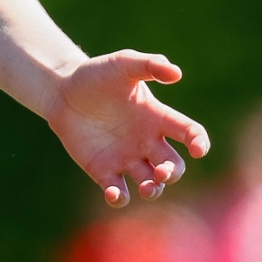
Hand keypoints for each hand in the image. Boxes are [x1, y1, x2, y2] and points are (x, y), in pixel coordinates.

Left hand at [44, 50, 208, 207]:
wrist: (62, 91)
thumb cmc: (96, 75)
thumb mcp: (122, 64)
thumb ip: (149, 64)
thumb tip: (176, 73)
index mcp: (158, 117)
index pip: (189, 132)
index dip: (199, 142)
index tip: (197, 149)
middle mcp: (147, 142)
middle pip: (173, 166)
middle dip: (172, 173)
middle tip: (161, 171)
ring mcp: (127, 159)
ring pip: (151, 184)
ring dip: (153, 190)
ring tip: (147, 187)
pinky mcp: (104, 171)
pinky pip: (119, 192)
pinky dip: (119, 197)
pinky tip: (114, 192)